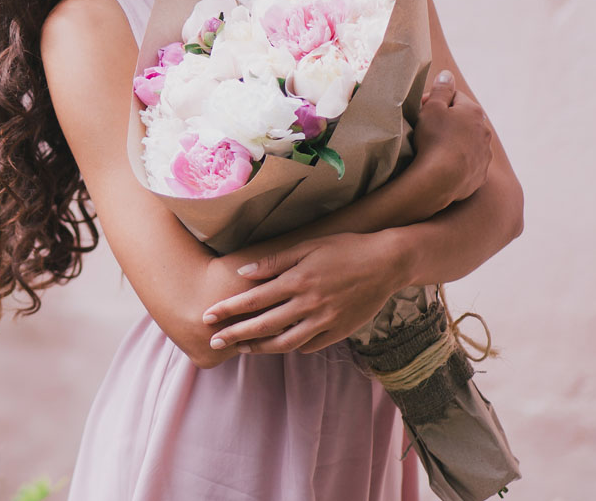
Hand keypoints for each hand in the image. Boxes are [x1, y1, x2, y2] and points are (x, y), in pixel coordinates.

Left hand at [201, 231, 405, 354]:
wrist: (387, 263)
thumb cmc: (345, 248)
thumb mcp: (308, 246)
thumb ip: (275, 261)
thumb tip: (244, 272)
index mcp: (298, 280)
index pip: (254, 299)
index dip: (229, 309)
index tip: (208, 316)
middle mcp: (309, 304)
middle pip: (264, 325)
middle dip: (235, 334)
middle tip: (214, 341)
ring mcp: (325, 320)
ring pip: (285, 342)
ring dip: (259, 348)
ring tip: (241, 350)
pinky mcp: (340, 331)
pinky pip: (310, 345)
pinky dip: (292, 347)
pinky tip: (278, 346)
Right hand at [412, 70, 493, 211]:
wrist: (441, 179)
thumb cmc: (435, 139)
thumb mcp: (432, 108)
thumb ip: (440, 90)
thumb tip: (448, 75)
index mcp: (474, 111)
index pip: (455, 97)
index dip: (435, 100)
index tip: (420, 109)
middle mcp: (485, 131)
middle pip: (463, 119)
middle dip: (447, 121)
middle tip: (426, 127)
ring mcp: (485, 154)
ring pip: (468, 141)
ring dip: (454, 140)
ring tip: (434, 147)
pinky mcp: (481, 174)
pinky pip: (468, 162)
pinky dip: (458, 160)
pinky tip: (443, 164)